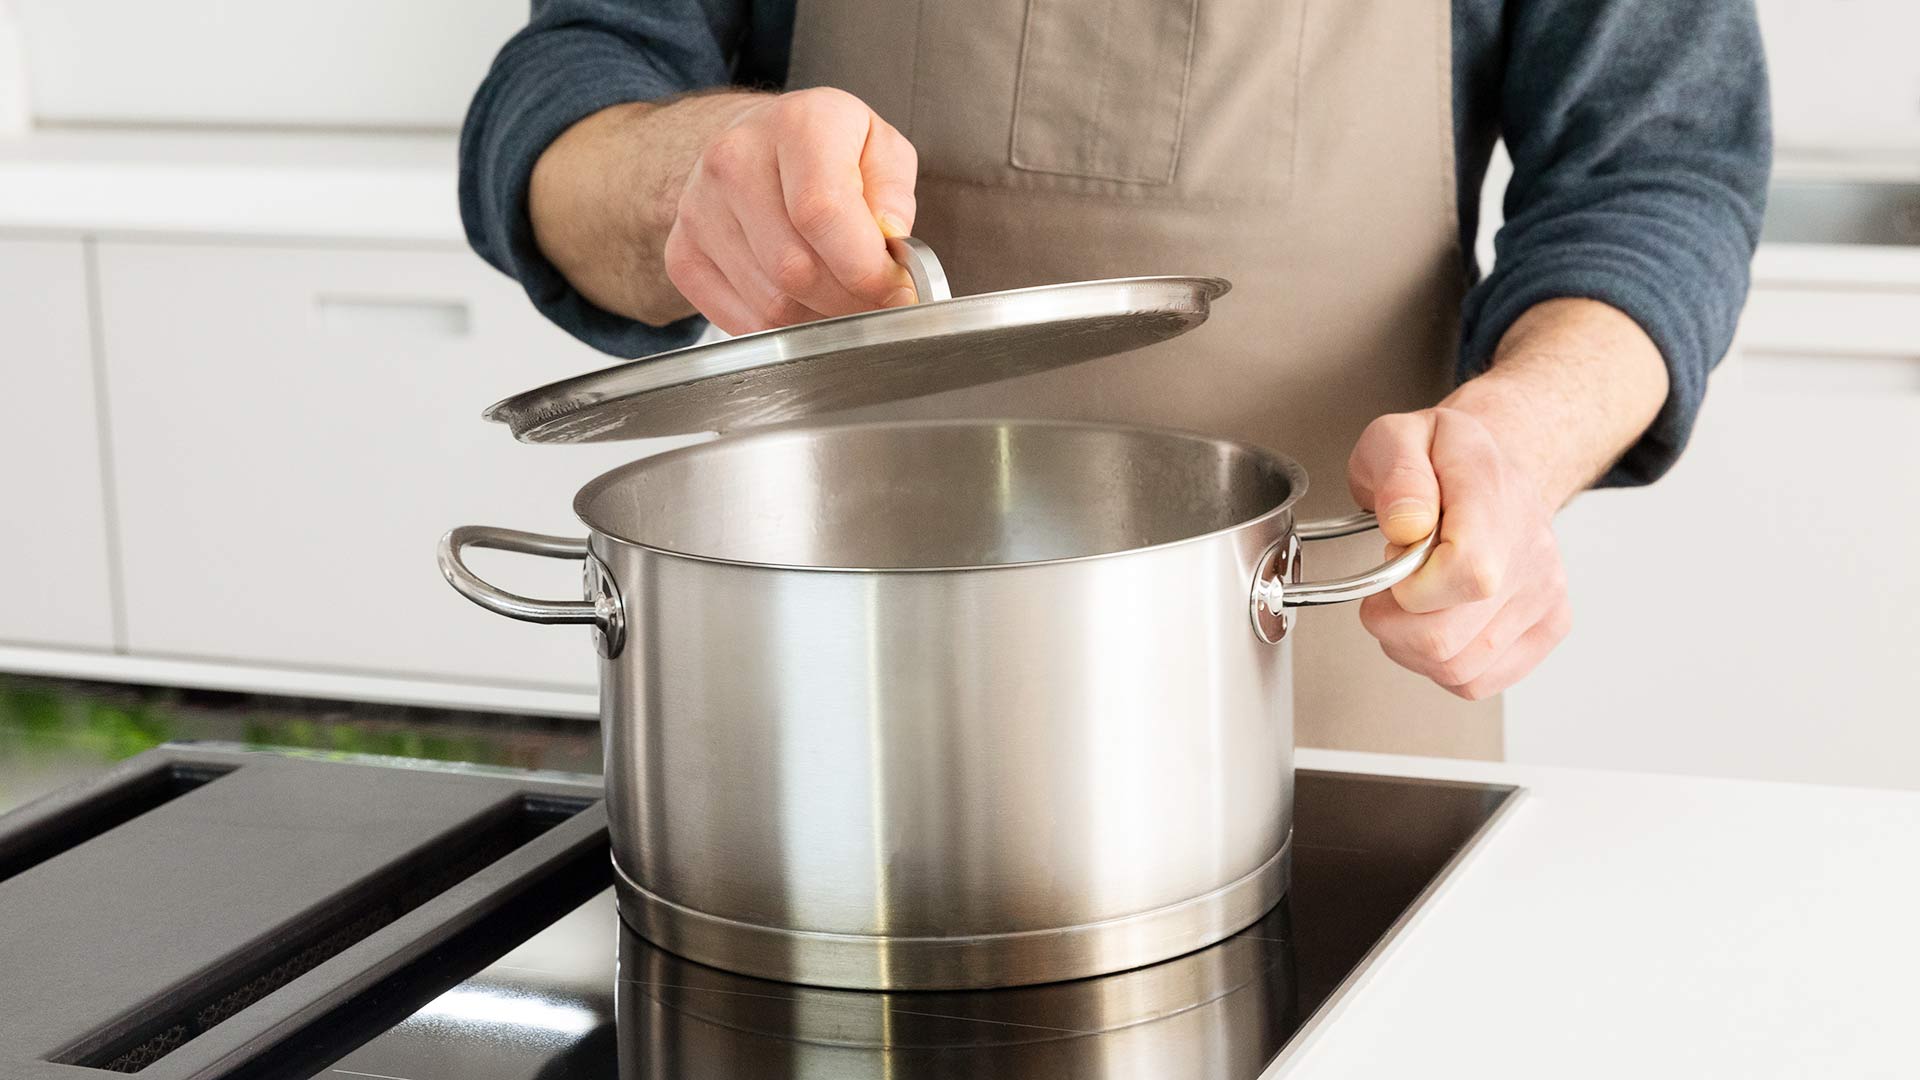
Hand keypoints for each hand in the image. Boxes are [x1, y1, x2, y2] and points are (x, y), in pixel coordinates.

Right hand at [664, 88, 919, 334]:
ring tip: (837, 292)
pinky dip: (782, 327)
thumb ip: (893, 194)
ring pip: (771, 305)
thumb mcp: (879, 147)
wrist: (754, 143)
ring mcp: (699, 209)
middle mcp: (735, 160)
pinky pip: (741, 322)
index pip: (821, 213)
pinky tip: (800, 299)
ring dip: (818, 316)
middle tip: (873, 298)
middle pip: (795, 269)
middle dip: (848, 301)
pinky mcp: (682, 254)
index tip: (897, 290)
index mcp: (796, 125)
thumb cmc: (827, 150)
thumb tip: (890, 243)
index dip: (866, 268)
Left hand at [1346, 407, 1572, 699]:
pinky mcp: (1548, 627)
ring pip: (1457, 669)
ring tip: (1412, 601)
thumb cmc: (1441, 459)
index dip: (1409, 587)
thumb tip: (1406, 525)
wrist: (1496, 468)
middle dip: (1392, 622)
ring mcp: (1545, 595)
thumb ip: (1397, 474)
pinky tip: (1437, 624)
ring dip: (1410, 646)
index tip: (1394, 563)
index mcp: (1495, 498)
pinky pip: (1478, 680)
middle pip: (1448, 637)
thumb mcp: (1398, 437)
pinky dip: (1441, 665)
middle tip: (1391, 585)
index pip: (1467, 574)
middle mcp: (1532, 552)